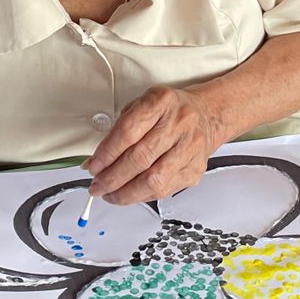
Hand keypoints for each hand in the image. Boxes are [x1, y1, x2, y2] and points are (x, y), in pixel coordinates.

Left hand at [85, 85, 221, 204]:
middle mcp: (179, 123)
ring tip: (110, 195)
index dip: (106, 153)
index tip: (93, 166)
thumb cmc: (169, 111)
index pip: (128, 132)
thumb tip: (97, 161)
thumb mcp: (142, 105)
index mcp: (161, 102)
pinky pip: (165, 190)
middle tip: (97, 186)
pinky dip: (143, 196)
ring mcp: (190, 148)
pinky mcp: (195, 169)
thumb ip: (120, 130)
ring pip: (154, 180)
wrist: (206, 115)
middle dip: (112, 178)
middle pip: (140, 158)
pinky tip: (130, 194)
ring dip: (126, 193)